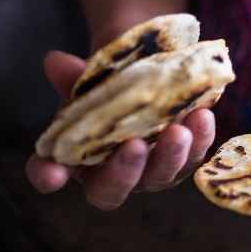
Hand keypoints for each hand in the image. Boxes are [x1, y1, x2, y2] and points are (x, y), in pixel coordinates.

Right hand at [26, 50, 215, 209]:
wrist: (148, 74)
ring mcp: (150, 171)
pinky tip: (203, 117)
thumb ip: (75, 76)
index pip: (51, 172)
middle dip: (124, 171)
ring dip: (170, 156)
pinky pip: (193, 156)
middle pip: (111, 189)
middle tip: (134, 146)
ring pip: (160, 176)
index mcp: (74, 156)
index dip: (48, 175)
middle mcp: (110, 173)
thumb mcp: (92, 78)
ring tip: (179, 132)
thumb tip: (56, 62)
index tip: (51, 173)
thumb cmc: (110, 84)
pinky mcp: (183, 158)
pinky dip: (201, 138)